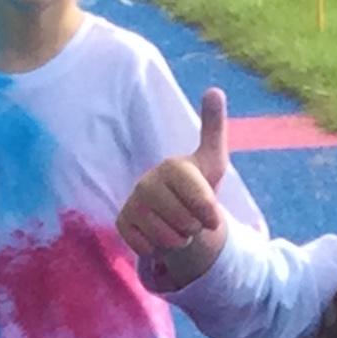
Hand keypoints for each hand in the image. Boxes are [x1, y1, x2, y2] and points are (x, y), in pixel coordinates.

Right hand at [118, 87, 230, 291]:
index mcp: (172, 166)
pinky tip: (159, 235)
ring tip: (178, 227)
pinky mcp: (121, 223)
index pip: (201, 201)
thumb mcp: (213, 159)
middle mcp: (147, 181)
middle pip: (184, 222)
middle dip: (194, 228)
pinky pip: (145, 247)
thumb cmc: (197, 185)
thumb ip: (214, 128)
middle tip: (190, 217)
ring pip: (165, 238)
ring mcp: (132, 202)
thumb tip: (214, 89)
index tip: (213, 216)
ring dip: (178, 240)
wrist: (175, 211)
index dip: (210, 214)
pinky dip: (158, 248)